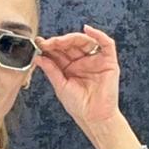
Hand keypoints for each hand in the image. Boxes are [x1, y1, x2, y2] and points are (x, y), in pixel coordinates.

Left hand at [32, 23, 120, 141]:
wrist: (93, 118)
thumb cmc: (78, 106)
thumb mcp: (60, 86)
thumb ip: (51, 70)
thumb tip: (39, 57)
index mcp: (70, 67)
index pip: (60, 51)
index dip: (50, 46)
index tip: (39, 43)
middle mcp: (83, 61)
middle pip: (71, 44)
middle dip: (59, 42)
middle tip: (47, 43)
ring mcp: (96, 60)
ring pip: (85, 41)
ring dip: (72, 38)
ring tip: (60, 41)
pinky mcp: (108, 62)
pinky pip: (106, 44)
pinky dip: (98, 34)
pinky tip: (87, 30)